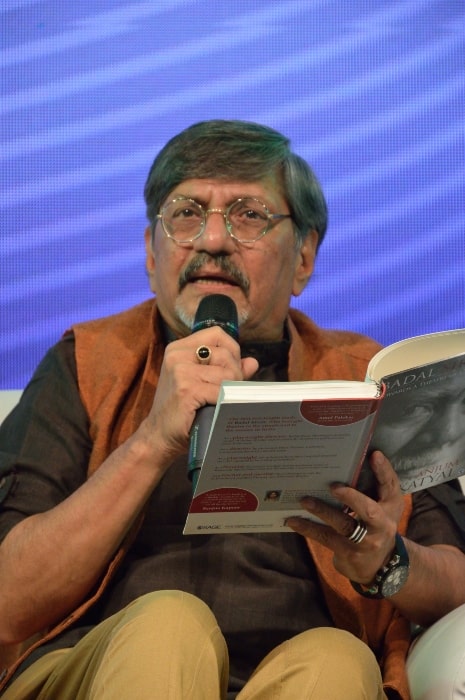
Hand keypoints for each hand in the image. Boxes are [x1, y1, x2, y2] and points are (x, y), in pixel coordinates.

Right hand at [139, 326, 258, 464]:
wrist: (159, 436)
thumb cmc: (183, 410)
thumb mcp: (201, 383)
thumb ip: (227, 370)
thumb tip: (252, 362)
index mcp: (179, 349)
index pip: (217, 334)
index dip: (232, 350)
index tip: (231, 369)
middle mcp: (177, 355)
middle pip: (226, 354)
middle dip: (235, 374)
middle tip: (227, 392)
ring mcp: (180, 371)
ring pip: (227, 373)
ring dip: (230, 390)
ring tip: (219, 401)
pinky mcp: (186, 389)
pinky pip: (221, 390)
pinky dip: (224, 402)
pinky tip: (215, 409)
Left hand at [286, 451, 405, 584]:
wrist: (381, 566)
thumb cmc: (375, 525)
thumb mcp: (382, 507)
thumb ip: (371, 487)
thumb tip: (345, 461)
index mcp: (390, 507)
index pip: (390, 486)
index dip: (384, 470)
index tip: (374, 454)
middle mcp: (382, 525)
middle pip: (369, 510)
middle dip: (351, 498)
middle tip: (333, 486)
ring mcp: (366, 542)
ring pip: (343, 524)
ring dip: (322, 511)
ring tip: (304, 500)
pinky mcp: (349, 553)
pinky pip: (326, 537)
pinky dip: (308, 528)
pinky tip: (292, 520)